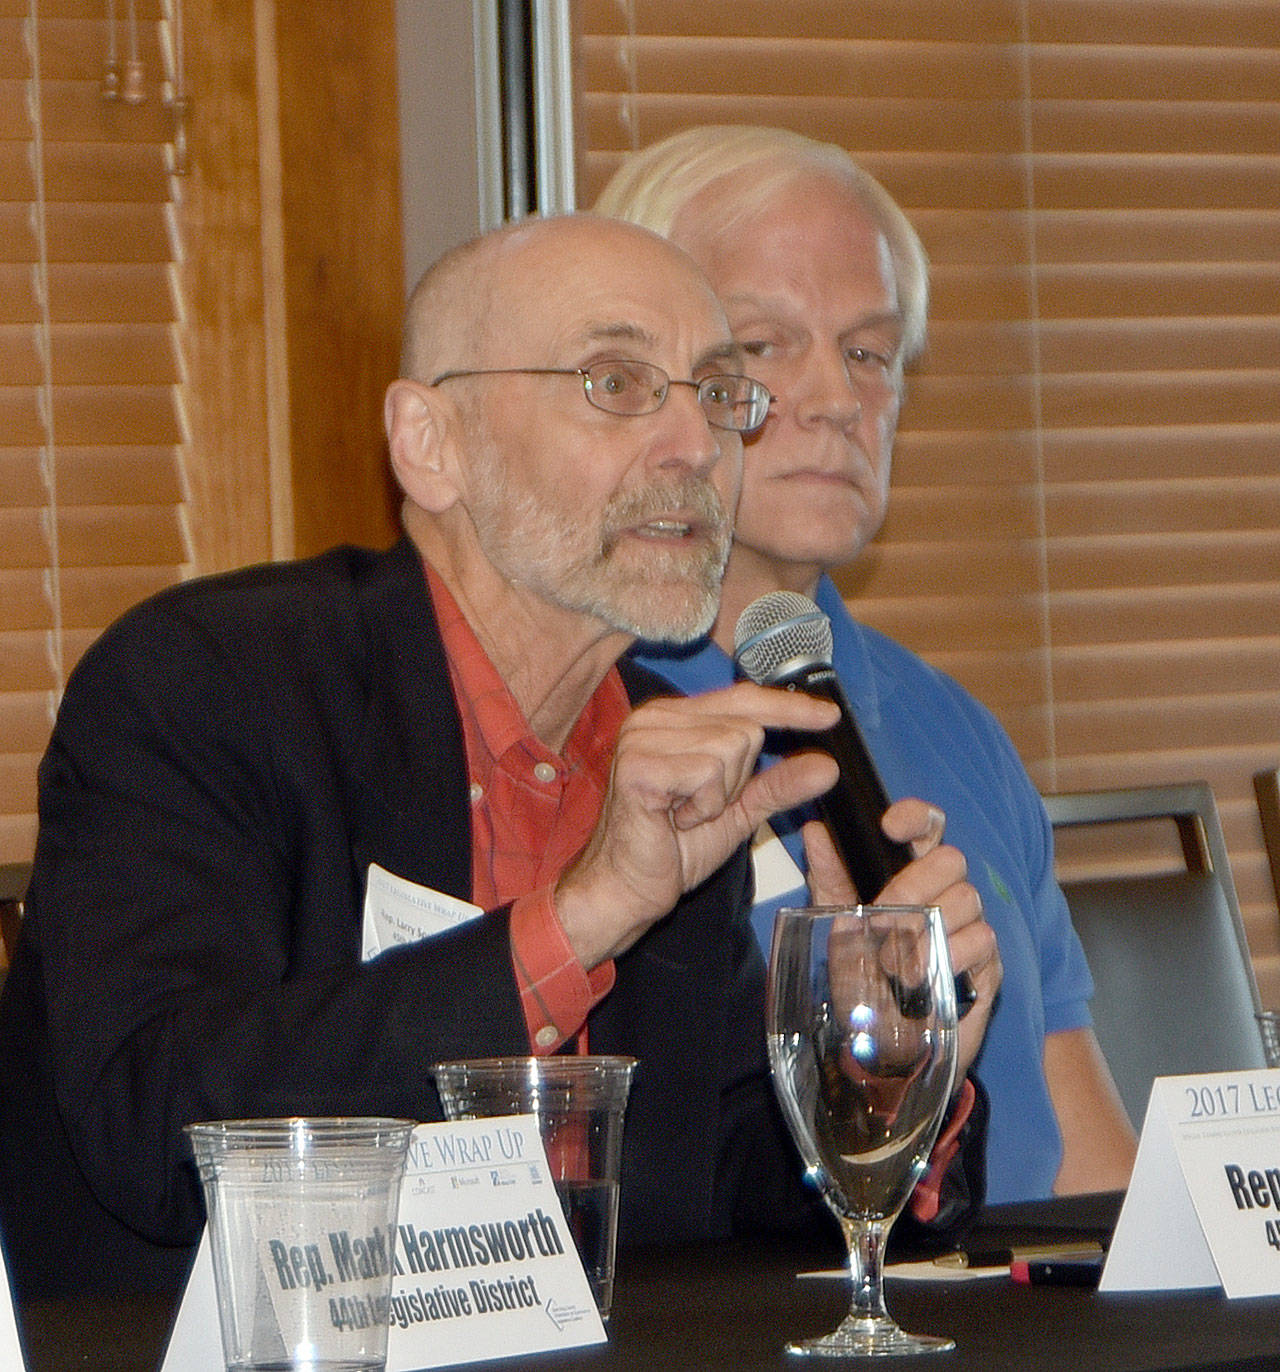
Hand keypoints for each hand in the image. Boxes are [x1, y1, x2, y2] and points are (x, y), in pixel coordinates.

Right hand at [555, 683, 839, 967]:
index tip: (830, 717)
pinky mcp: (639, 764)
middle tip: (697, 808)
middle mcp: (654, 718)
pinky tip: (673, 819)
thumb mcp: (737, 811)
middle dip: (737, 780)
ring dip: (718, 797)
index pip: (743, 698)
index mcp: (674, 719)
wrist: (627, 888)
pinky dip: (702, 806)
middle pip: (745, 728)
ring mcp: (643, 737)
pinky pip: (708, 773)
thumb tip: (827, 766)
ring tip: (683, 814)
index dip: (789, 708)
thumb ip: (778, 785)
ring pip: (731, 748)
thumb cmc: (672, 849)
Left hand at [802, 802, 1001, 1076]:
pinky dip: (945, 957)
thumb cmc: (860, 975)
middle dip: (912, 883)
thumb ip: (828, 875)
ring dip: (922, 928)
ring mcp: (970, 927)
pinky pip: (980, 941)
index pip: (928, 826)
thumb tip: (815, 830)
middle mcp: (945, 892)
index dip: (915, 817)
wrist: (878, 1047)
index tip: (890, 826)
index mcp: (910, 871)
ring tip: (890, 961)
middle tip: (880, 914)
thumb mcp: (834, 921)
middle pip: (950, 859)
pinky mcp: (987, 965)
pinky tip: (917, 978)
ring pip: (966, 899)